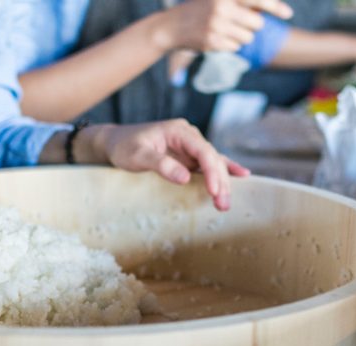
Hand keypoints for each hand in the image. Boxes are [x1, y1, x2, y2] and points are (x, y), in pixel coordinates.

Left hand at [91, 120, 250, 210]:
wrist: (114, 143)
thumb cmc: (123, 147)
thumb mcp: (138, 156)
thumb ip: (161, 164)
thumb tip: (184, 177)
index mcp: (179, 131)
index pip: (202, 150)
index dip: (211, 171)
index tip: (213, 190)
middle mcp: (188, 136)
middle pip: (212, 158)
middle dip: (220, 181)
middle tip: (222, 204)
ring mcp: (189, 147)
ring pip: (213, 163)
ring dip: (222, 183)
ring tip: (225, 204)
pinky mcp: (187, 157)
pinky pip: (209, 164)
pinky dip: (223, 171)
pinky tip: (241, 176)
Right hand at [153, 0, 293, 51]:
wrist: (170, 27)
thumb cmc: (200, 10)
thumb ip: (242, 3)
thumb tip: (271, 8)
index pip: (257, 0)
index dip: (275, 7)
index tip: (289, 13)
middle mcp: (221, 8)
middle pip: (256, 24)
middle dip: (251, 26)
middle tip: (237, 22)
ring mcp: (216, 26)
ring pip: (248, 38)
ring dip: (241, 36)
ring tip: (224, 30)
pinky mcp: (212, 42)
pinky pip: (235, 47)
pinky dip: (229, 44)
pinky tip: (215, 38)